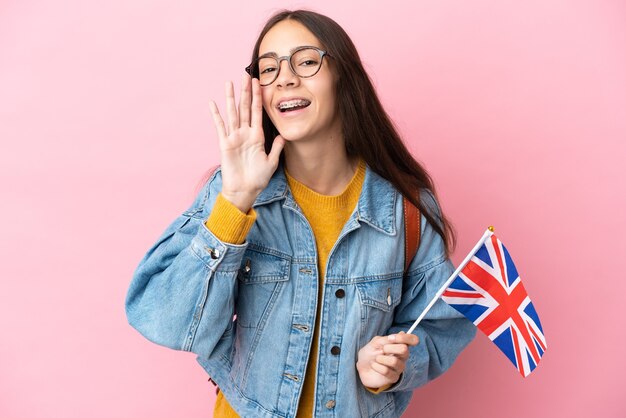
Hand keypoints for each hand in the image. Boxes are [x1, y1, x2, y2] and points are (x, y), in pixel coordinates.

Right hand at [209, 74, 284, 211]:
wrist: (244, 191)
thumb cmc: (257, 179)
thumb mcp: (271, 163)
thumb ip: (276, 148)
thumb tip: (283, 136)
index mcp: (257, 136)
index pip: (258, 112)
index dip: (258, 97)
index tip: (260, 83)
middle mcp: (245, 134)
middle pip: (245, 108)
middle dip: (246, 92)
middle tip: (246, 75)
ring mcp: (234, 137)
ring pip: (233, 113)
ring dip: (231, 98)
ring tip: (229, 83)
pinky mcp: (225, 144)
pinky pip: (220, 127)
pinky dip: (216, 115)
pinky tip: (213, 103)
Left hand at [356, 332, 418, 389]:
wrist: (361, 367)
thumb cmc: (370, 353)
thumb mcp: (376, 342)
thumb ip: (388, 339)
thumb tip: (402, 333)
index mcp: (400, 345)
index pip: (413, 340)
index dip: (404, 338)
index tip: (390, 338)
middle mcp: (403, 356)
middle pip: (404, 349)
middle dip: (389, 348)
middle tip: (382, 349)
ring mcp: (399, 367)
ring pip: (394, 361)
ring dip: (381, 358)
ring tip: (376, 359)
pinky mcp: (394, 377)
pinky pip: (387, 371)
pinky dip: (377, 366)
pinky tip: (374, 366)